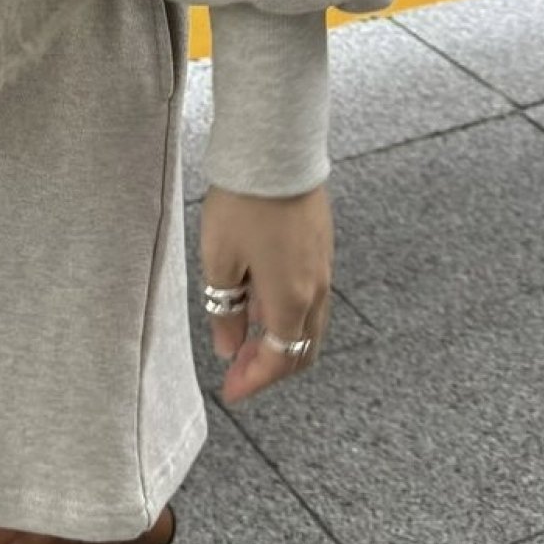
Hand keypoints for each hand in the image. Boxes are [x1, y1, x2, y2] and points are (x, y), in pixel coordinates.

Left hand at [200, 181, 333, 405]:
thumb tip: (230, 347)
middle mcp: (316, 289)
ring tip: (244, 338)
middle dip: (270, 366)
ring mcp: (323, 267)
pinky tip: (259, 302)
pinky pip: (310, 297)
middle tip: (237, 371)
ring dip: (281, 341)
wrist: (276, 153)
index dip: (255, 380)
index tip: (230, 391)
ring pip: (309, 323)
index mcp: (292, 300)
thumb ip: (227, 310)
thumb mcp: (221, 262)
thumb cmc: (243, 205)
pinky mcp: (321, 247)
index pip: (280, 359)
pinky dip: (288, 314)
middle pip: (302, 348)